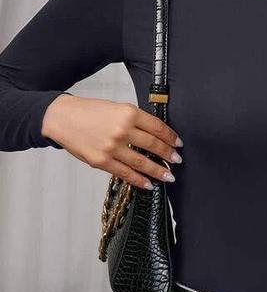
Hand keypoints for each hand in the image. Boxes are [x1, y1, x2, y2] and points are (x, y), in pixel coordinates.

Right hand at [42, 94, 182, 189]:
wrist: (62, 118)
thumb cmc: (89, 112)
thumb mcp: (116, 108)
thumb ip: (135, 120)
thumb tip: (156, 135)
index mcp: (128, 113)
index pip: (157, 127)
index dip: (170, 137)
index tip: (178, 143)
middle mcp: (121, 130)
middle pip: (153, 145)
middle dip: (168, 155)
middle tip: (177, 160)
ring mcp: (112, 147)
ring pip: (142, 162)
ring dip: (158, 171)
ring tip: (168, 176)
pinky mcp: (101, 161)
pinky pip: (125, 173)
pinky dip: (139, 180)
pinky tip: (149, 184)